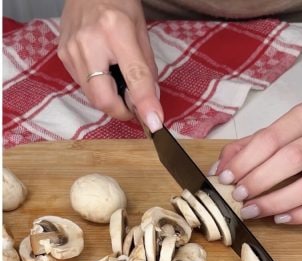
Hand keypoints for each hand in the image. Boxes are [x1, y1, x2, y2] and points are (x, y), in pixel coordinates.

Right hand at [58, 0, 162, 130]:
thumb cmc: (120, 6)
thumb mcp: (142, 34)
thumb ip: (147, 70)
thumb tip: (150, 104)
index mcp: (116, 31)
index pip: (134, 78)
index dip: (145, 105)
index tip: (155, 123)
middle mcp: (89, 42)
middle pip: (103, 97)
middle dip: (122, 111)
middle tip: (136, 107)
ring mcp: (71, 50)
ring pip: (92, 96)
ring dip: (111, 99)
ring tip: (122, 84)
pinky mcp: (62, 55)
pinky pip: (83, 84)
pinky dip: (99, 88)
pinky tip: (106, 72)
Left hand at [209, 94, 301, 224]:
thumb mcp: (276, 131)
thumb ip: (247, 147)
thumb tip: (220, 169)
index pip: (271, 138)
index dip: (245, 160)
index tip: (226, 177)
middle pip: (292, 159)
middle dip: (259, 181)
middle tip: (238, 196)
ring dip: (277, 201)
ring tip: (252, 210)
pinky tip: (280, 218)